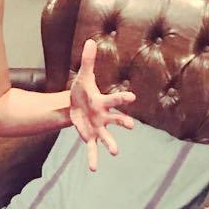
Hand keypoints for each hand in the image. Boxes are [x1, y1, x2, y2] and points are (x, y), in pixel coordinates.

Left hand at [69, 38, 135, 171]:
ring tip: (114, 152)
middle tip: (131, 126)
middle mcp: (104, 116)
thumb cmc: (82, 90)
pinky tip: (93, 168)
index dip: (122, 99)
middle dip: (122, 122)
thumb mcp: (83, 76)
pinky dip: (93, 158)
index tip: (132, 98)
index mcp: (103, 102)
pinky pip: (92, 149)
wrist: (75, 104)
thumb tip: (90, 41)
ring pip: (107, 136)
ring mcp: (98, 128)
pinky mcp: (89, 137)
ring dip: (111, 144)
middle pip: (115, 119)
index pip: (114, 100)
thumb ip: (88, 60)